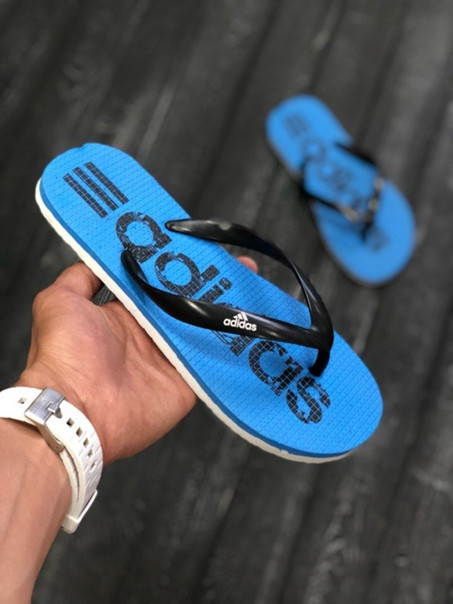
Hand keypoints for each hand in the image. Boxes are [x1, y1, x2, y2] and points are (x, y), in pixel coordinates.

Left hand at [18, 258, 256, 464]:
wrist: (77, 410)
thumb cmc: (64, 354)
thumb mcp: (59, 300)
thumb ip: (80, 276)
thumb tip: (95, 256)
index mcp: (124, 314)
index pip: (158, 283)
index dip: (178, 267)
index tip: (198, 248)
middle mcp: (148, 335)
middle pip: (186, 304)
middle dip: (211, 285)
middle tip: (235, 265)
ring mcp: (168, 359)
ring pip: (204, 329)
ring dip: (226, 311)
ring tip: (251, 288)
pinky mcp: (185, 382)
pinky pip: (212, 362)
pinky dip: (230, 348)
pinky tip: (249, 326)